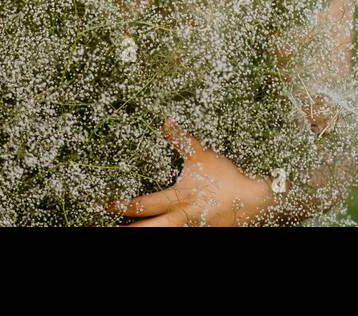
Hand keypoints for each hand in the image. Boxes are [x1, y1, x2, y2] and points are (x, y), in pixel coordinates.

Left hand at [108, 117, 275, 225]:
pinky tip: (147, 228)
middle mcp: (181, 218)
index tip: (104, 204)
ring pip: (159, 235)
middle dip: (126, 232)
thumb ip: (182, 141)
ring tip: (117, 234)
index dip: (122, 205)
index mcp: (180, 199)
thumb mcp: (202, 156)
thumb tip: (166, 121)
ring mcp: (188, 228)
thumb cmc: (227, 178)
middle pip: (148, 231)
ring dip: (140, 234)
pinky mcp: (195, 230)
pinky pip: (172, 233)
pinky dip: (158, 231)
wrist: (254, 200)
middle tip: (103, 231)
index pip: (145, 205)